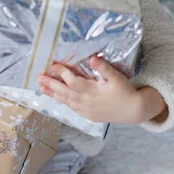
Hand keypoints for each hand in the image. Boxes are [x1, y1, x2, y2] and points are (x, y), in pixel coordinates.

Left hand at [38, 56, 153, 124]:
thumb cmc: (126, 91)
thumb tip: (92, 58)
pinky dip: (63, 102)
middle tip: (39, 78)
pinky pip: (72, 108)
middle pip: (65, 92)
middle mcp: (87, 102)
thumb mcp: (117, 77)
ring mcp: (87, 110)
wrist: (134, 111)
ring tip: (42, 88)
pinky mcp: (88, 115)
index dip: (62, 73)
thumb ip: (104, 68)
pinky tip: (56, 98)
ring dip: (53, 94)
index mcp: (93, 91)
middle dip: (51, 84)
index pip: (73, 81)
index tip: (53, 64)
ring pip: (67, 101)